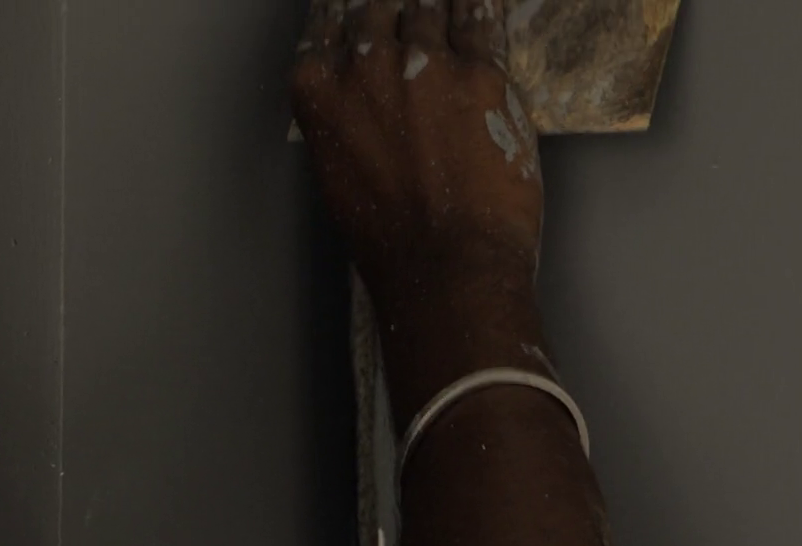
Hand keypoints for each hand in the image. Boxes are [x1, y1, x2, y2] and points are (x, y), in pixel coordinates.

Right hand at [292, 0, 542, 304]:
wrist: (448, 265)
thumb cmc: (392, 240)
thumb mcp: (339, 174)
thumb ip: (345, 121)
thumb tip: (366, 105)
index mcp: (320, 91)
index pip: (328, 24)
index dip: (347, 13)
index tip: (358, 10)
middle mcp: (367, 65)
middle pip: (378, 9)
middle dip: (393, 9)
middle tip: (406, 9)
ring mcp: (426, 63)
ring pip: (428, 9)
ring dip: (436, 8)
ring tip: (441, 5)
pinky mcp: (481, 73)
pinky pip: (480, 22)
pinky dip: (479, 10)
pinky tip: (479, 4)